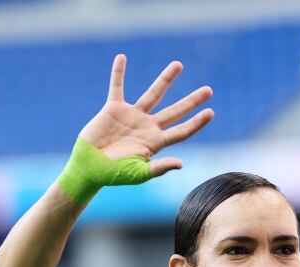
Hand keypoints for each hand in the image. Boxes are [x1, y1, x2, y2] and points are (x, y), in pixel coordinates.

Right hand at [78, 54, 213, 178]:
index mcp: (156, 142)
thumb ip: (159, 168)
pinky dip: (118, 73)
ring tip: (178, 65)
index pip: (182, 131)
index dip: (196, 123)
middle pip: (175, 111)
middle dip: (191, 101)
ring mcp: (132, 116)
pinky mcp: (113, 109)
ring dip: (166, 79)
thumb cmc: (112, 175)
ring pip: (153, 94)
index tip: (211, 112)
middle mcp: (147, 127)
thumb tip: (181, 164)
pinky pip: (116, 87)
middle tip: (209, 90)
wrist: (89, 168)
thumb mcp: (138, 174)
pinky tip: (122, 57)